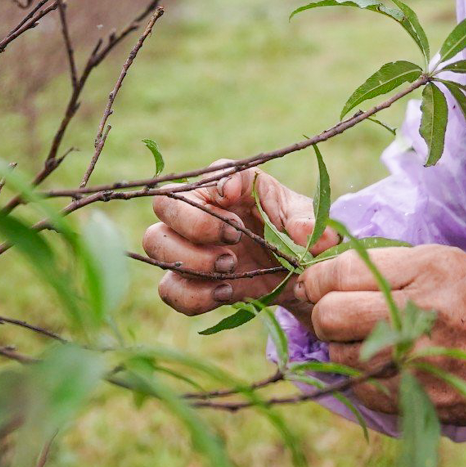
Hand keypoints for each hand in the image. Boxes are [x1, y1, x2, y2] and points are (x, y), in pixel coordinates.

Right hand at [143, 164, 337, 323]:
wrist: (295, 277)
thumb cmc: (296, 235)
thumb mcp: (309, 223)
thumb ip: (310, 224)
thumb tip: (305, 234)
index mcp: (233, 186)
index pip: (213, 171)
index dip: (217, 181)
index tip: (232, 197)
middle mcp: (201, 210)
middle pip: (165, 203)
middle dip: (195, 223)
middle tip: (234, 238)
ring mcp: (188, 246)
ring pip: (155, 242)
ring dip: (191, 258)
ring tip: (230, 267)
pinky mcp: (188, 281)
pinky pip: (169, 288)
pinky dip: (193, 295)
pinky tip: (225, 292)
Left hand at [302, 244, 465, 448]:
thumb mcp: (456, 266)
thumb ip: (398, 267)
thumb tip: (334, 267)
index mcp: (431, 269)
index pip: (342, 270)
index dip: (318, 277)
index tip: (318, 282)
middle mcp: (420, 312)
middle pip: (329, 315)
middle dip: (324, 313)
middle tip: (335, 314)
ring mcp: (416, 361)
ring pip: (338, 355)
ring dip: (341, 348)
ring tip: (365, 341)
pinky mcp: (415, 398)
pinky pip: (359, 386)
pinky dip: (361, 377)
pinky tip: (385, 366)